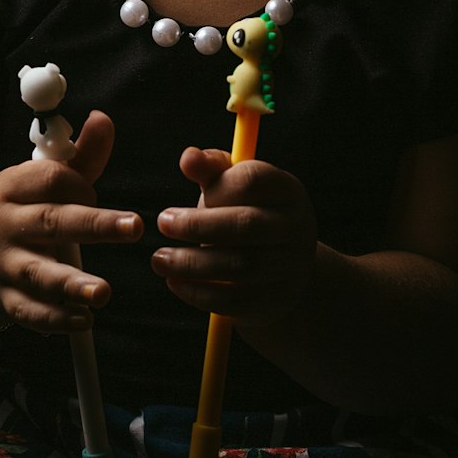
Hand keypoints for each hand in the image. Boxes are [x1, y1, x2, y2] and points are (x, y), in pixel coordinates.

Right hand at [0, 110, 142, 333]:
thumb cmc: (29, 208)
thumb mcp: (47, 179)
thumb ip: (82, 155)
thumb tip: (103, 119)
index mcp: (12, 186)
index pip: (52, 180)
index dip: (82, 185)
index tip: (94, 195)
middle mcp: (4, 224)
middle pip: (52, 222)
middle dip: (95, 225)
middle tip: (135, 227)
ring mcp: (4, 265)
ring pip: (38, 274)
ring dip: (72, 284)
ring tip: (104, 292)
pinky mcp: (7, 299)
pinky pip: (30, 312)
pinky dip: (55, 319)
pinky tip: (83, 319)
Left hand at [151, 146, 317, 322]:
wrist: (278, 264)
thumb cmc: (245, 212)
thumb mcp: (230, 186)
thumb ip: (210, 168)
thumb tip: (188, 157)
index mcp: (286, 189)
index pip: (253, 180)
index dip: (213, 188)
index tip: (179, 199)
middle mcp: (297, 225)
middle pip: (246, 225)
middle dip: (197, 226)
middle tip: (162, 224)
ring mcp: (293, 265)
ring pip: (241, 266)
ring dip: (193, 264)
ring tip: (160, 259)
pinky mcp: (280, 299)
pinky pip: (239, 300)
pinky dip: (202, 294)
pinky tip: (177, 283)